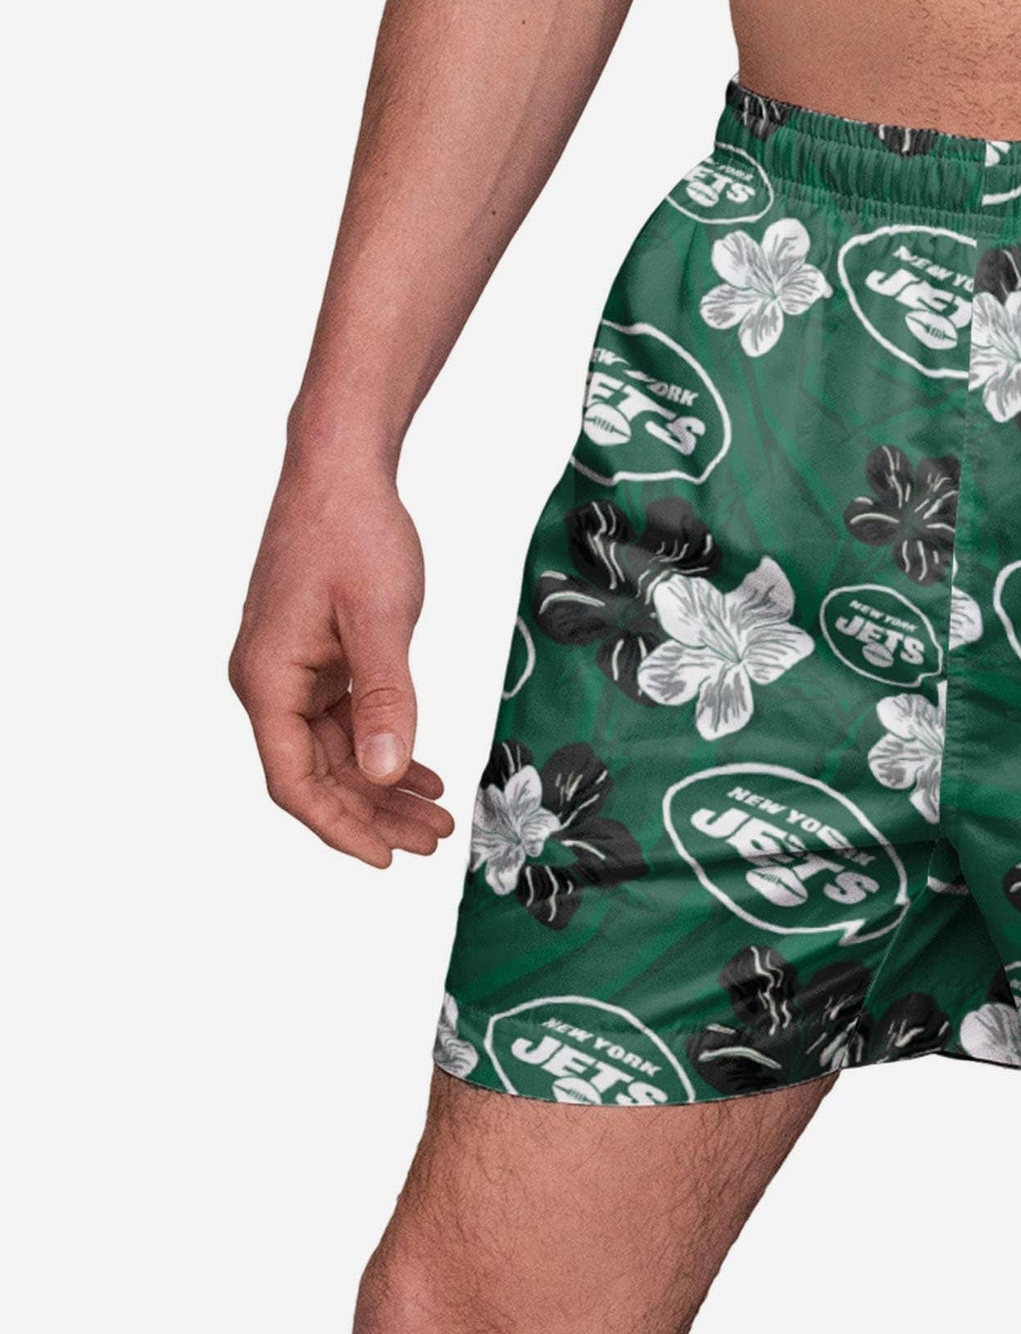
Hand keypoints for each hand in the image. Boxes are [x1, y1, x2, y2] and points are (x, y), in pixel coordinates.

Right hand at [230, 460, 455, 865]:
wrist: (342, 474)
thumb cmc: (354, 535)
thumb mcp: (379, 618)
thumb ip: (386, 698)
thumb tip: (386, 771)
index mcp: (267, 681)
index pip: (296, 782)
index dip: (340, 826)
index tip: (387, 859)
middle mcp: (269, 683)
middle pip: (319, 776)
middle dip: (376, 814)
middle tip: (436, 841)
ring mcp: (292, 672)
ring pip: (337, 753)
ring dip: (385, 786)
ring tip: (440, 816)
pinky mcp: (317, 659)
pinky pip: (346, 722)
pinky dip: (384, 748)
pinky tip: (424, 771)